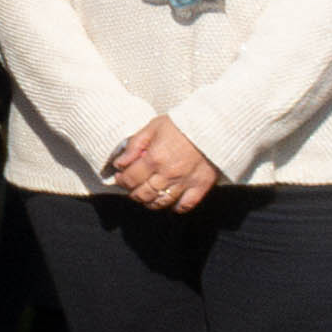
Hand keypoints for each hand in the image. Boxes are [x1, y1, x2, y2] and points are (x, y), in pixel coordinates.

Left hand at [102, 114, 223, 209]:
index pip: (130, 179)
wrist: (212, 124)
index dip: (122, 181)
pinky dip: (176, 207)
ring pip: (162, 202)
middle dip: (133, 193)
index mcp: (155, 158)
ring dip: (150, 202)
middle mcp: (168, 173)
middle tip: (132, 188)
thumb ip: (134, 145)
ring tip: (148, 195)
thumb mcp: (153, 127)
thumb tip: (119, 163)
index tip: (121, 178)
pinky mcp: (201, 186)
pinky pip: (185, 205)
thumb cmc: (181, 123)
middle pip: (144, 194)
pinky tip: (170, 202)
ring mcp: (185, 182)